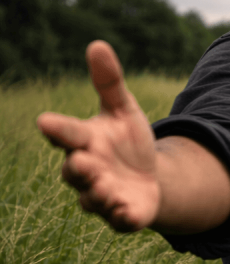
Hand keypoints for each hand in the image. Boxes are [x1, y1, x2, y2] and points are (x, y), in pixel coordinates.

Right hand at [37, 41, 160, 231]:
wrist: (151, 177)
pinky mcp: (121, 215)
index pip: (66, 133)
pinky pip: (118, 220)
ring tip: (107, 186)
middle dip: (77, 167)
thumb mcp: (123, 109)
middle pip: (73, 170)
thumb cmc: (128, 140)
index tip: (44, 121)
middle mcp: (87, 169)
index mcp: (85, 140)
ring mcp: (101, 195)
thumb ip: (110, 82)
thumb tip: (97, 44)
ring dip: (98, 193)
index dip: (56, 128)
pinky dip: (123, 217)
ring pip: (91, 198)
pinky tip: (129, 213)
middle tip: (83, 160)